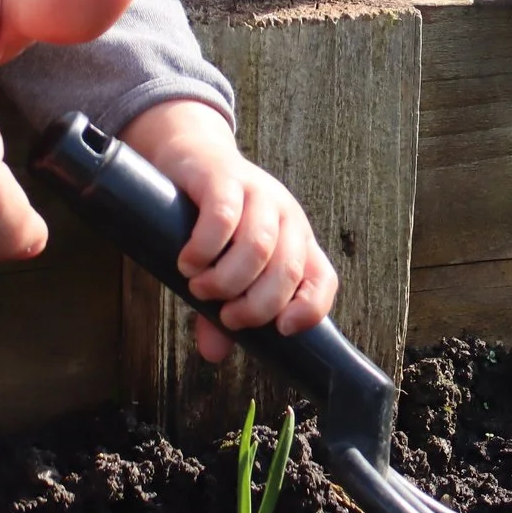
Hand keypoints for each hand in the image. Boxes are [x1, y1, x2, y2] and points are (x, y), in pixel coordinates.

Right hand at [124, 99, 339, 364]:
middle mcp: (286, 216)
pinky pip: (224, 217)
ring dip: (226, 280)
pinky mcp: (225, 178)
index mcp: (295, 242)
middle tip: (223, 314)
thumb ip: (219, 314)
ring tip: (199, 286)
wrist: (190, 157)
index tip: (279, 330)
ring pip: (259, 247)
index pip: (322, 279)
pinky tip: (188, 261)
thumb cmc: (211, 223)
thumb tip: (214, 355)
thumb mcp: (221, 269)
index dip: (310, 309)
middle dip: (254, 305)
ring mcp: (259, 193)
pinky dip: (204, 249)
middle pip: (287, 270)